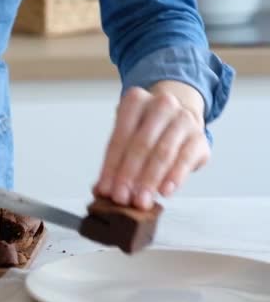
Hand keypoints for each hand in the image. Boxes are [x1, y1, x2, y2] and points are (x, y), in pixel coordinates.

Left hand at [93, 81, 210, 209]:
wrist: (180, 117)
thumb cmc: (147, 129)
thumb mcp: (127, 136)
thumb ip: (114, 162)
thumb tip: (101, 190)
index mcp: (135, 101)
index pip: (119, 138)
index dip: (111, 167)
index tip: (106, 189)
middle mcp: (161, 105)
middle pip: (141, 145)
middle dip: (129, 175)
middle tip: (122, 198)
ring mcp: (183, 119)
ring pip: (163, 153)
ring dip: (149, 181)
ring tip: (141, 200)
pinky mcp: (199, 137)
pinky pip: (185, 159)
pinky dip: (174, 177)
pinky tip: (164, 191)